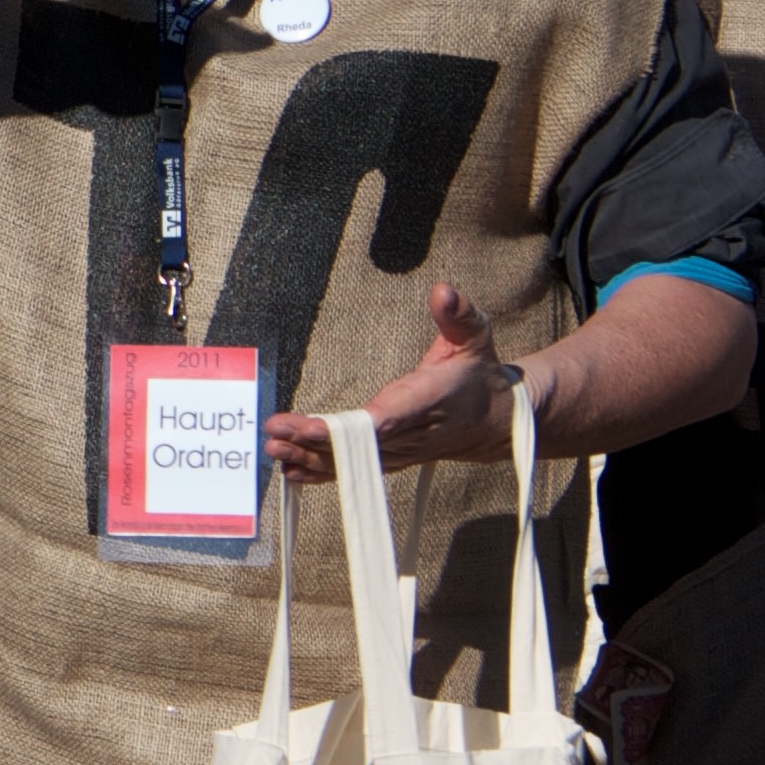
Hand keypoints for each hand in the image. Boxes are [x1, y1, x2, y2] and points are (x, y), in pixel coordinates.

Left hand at [268, 283, 524, 482]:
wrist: (493, 421)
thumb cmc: (477, 374)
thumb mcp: (476, 337)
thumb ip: (458, 315)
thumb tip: (443, 290)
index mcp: (429, 401)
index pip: (384, 420)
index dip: (347, 430)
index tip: (310, 427)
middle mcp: (411, 434)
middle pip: (356, 446)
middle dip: (312, 441)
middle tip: (273, 433)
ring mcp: (400, 452)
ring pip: (351, 462)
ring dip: (308, 458)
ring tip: (271, 450)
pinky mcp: (390, 459)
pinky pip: (353, 471)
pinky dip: (320, 473)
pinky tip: (288, 472)